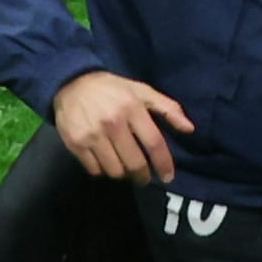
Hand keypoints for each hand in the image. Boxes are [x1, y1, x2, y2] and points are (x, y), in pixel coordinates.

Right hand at [51, 69, 194, 183]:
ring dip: (122, 174)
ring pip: (114, 170)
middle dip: (143, 176)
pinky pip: (94, 169)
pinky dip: (103, 170)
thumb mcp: (143, 91)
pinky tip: (106, 162)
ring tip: (124, 168)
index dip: (163, 163)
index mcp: (132, 109)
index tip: (168, 177)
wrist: (71, 83)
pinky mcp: (74, 143)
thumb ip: (168, 109)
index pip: (154, 143)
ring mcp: (92, 135)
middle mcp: (112, 124)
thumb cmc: (113, 89)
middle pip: (134, 162)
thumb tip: (190, 129)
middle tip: (144, 178)